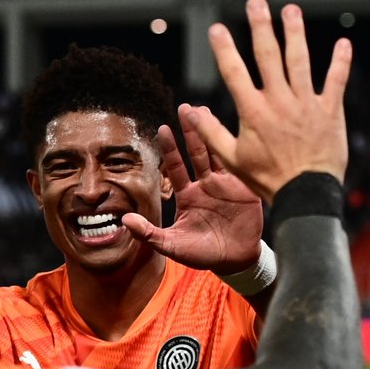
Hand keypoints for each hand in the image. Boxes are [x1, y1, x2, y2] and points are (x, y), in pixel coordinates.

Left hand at [122, 103, 262, 273]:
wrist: (235, 261)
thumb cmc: (202, 253)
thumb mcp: (172, 245)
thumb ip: (148, 233)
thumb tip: (124, 220)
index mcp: (187, 194)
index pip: (176, 167)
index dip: (170, 149)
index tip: (162, 129)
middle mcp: (205, 184)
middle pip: (197, 152)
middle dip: (192, 130)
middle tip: (186, 108)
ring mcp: (226, 183)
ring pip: (218, 152)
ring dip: (213, 132)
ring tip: (206, 110)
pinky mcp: (244, 187)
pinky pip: (240, 164)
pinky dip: (238, 147)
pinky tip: (237, 130)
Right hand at [189, 0, 351, 202]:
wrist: (306, 192)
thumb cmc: (267, 178)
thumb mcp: (232, 158)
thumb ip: (210, 131)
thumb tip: (189, 110)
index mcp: (253, 112)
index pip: (234, 72)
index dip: (224, 48)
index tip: (217, 28)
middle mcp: (279, 101)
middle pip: (268, 55)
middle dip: (261, 27)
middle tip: (256, 3)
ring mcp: (306, 103)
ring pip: (300, 60)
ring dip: (295, 32)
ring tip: (290, 10)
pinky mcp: (330, 110)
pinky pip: (336, 80)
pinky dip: (340, 62)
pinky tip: (343, 43)